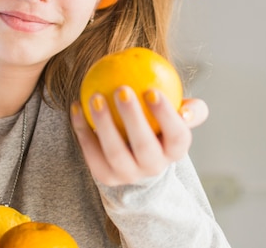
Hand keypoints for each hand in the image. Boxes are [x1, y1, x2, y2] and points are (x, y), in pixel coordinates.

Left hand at [70, 86, 207, 186]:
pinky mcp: (104, 176)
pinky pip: (90, 151)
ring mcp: (128, 175)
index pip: (177, 136)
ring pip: (115, 152)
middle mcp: (153, 168)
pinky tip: (76, 105)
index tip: (152, 91)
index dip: (167, 116)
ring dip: (104, 123)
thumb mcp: (176, 118)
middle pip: (144, 146)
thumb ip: (189, 109)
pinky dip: (82, 128)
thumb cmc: (158, 127)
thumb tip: (188, 107)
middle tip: (122, 89)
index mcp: (175, 151)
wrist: (136, 160)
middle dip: (134, 118)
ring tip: (95, 96)